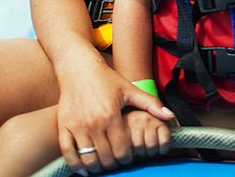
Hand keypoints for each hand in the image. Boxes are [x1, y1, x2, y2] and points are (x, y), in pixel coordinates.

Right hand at [56, 60, 174, 173]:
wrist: (78, 68)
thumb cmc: (106, 79)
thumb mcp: (130, 89)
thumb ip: (151, 104)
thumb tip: (170, 116)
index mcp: (111, 115)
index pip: (122, 150)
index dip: (127, 158)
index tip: (128, 156)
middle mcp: (93, 123)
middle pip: (106, 158)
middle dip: (114, 163)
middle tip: (116, 160)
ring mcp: (77, 126)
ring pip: (88, 159)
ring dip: (97, 166)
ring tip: (103, 163)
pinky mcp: (64, 126)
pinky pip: (68, 154)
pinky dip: (76, 165)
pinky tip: (84, 169)